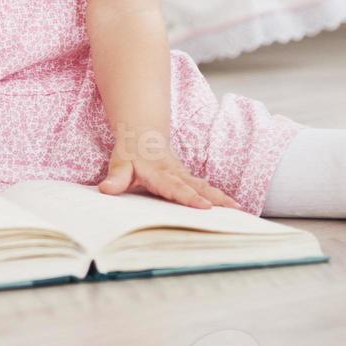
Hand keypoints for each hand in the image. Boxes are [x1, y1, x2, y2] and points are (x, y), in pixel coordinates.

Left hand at [97, 138, 238, 209]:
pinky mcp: (188, 178)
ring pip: (205, 186)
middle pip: (198, 187)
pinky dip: (219, 196)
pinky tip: (232, 206)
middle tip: (234, 209)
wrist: (142, 136)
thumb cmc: (130, 154)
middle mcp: (175, 174)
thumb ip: (116, 177)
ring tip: (239, 209)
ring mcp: (184, 175)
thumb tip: (107, 189)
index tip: (204, 206)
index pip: (176, 187)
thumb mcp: (120, 163)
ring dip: (222, 197)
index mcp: (160, 173)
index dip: (189, 197)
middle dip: (216, 199)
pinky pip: (205, 187)